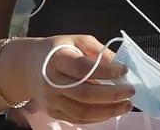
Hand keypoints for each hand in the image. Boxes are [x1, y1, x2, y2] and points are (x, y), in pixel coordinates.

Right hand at [16, 35, 131, 123]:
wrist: (28, 66)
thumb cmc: (58, 50)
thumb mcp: (77, 40)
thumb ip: (98, 50)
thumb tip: (118, 62)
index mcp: (58, 60)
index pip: (83, 69)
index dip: (106, 71)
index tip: (124, 70)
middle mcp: (52, 82)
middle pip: (84, 94)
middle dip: (112, 95)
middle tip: (131, 90)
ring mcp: (51, 100)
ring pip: (82, 112)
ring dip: (108, 111)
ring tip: (126, 105)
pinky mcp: (53, 112)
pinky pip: (77, 119)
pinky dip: (98, 118)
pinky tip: (112, 111)